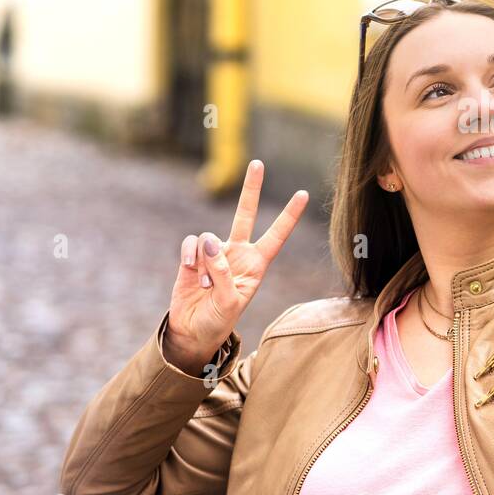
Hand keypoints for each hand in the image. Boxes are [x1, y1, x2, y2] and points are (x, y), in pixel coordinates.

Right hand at [166, 160, 309, 363]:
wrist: (192, 331)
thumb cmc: (218, 320)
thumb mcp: (229, 302)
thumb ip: (223, 272)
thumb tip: (211, 242)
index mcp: (257, 265)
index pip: (277, 235)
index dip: (289, 216)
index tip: (303, 194)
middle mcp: (238, 253)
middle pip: (246, 214)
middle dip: (251, 189)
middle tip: (258, 163)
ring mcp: (214, 253)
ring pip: (210, 238)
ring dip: (207, 263)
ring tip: (206, 286)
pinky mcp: (193, 256)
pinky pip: (192, 243)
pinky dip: (191, 255)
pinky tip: (191, 270)